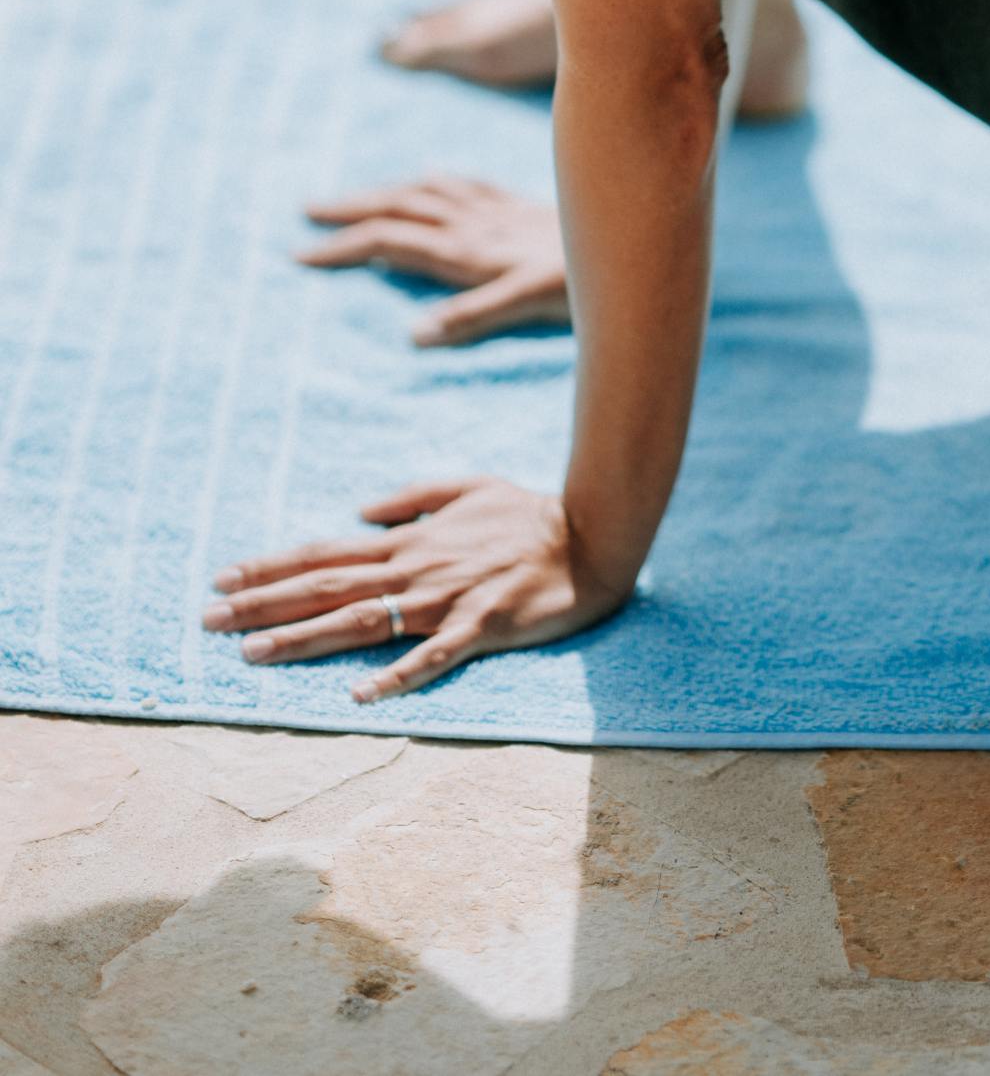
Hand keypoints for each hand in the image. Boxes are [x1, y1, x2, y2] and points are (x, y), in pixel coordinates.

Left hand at [202, 476, 634, 700]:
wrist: (593, 535)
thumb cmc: (529, 513)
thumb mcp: (467, 485)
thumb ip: (412, 497)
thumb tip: (361, 510)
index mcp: (410, 540)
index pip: (326, 553)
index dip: (272, 566)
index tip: (222, 578)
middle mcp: (417, 569)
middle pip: (328, 587)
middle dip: (263, 603)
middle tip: (207, 619)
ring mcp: (446, 600)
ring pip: (362, 621)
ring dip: (303, 638)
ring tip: (249, 655)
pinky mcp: (481, 626)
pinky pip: (433, 656)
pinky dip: (395, 674)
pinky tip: (358, 693)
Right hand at [299, 173, 568, 345]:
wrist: (633, 234)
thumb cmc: (582, 282)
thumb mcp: (528, 302)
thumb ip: (472, 317)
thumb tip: (413, 336)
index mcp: (467, 249)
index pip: (389, 241)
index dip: (344, 247)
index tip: (301, 255)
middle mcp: (474, 224)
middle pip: (398, 208)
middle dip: (350, 211)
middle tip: (305, 214)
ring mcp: (495, 211)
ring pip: (425, 192)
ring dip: (382, 193)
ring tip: (347, 199)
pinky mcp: (517, 206)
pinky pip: (464, 184)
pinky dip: (435, 182)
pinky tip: (428, 179)